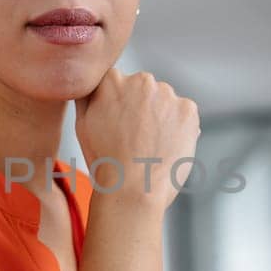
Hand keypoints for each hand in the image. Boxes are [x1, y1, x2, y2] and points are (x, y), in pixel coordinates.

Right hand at [74, 68, 199, 209]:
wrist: (134, 190)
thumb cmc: (106, 163)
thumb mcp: (82, 124)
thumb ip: (87, 95)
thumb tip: (92, 84)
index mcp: (111, 80)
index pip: (118, 82)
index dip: (119, 105)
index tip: (119, 123)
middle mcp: (141, 80)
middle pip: (143, 89)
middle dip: (141, 108)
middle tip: (135, 137)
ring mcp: (167, 94)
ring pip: (165, 102)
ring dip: (161, 117)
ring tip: (150, 145)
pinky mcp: (188, 109)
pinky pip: (184, 114)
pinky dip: (179, 127)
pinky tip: (165, 146)